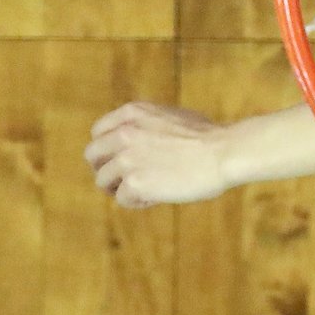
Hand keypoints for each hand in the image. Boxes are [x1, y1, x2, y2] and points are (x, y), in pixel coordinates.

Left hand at [86, 103, 236, 207]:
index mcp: (132, 113)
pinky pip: (122, 199)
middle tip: (122, 180)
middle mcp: (123, 133)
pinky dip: (137, 201)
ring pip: (103, 180)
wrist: (222, 152)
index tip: (120, 159)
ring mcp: (127, 159)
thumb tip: (139, 140)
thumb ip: (147, 124)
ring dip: (120, 188)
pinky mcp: (134, 183)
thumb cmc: (207, 136)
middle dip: (105, 169)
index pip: (99, 132)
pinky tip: (156, 197)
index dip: (107, 149)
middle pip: (92, 156)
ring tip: (144, 191)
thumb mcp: (170, 116)